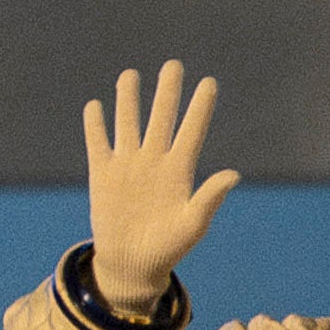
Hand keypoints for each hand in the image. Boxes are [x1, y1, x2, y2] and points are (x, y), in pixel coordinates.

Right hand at [82, 61, 239, 316]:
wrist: (132, 264)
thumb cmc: (168, 249)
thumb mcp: (192, 225)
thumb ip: (209, 198)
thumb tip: (234, 174)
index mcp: (180, 171)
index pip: (192, 130)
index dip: (200, 107)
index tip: (209, 81)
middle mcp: (154, 161)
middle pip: (161, 118)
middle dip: (167, 92)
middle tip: (173, 65)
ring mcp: (128, 165)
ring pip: (128, 123)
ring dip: (128, 100)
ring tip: (130, 75)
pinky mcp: (103, 174)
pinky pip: (98, 143)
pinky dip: (95, 125)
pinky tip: (95, 106)